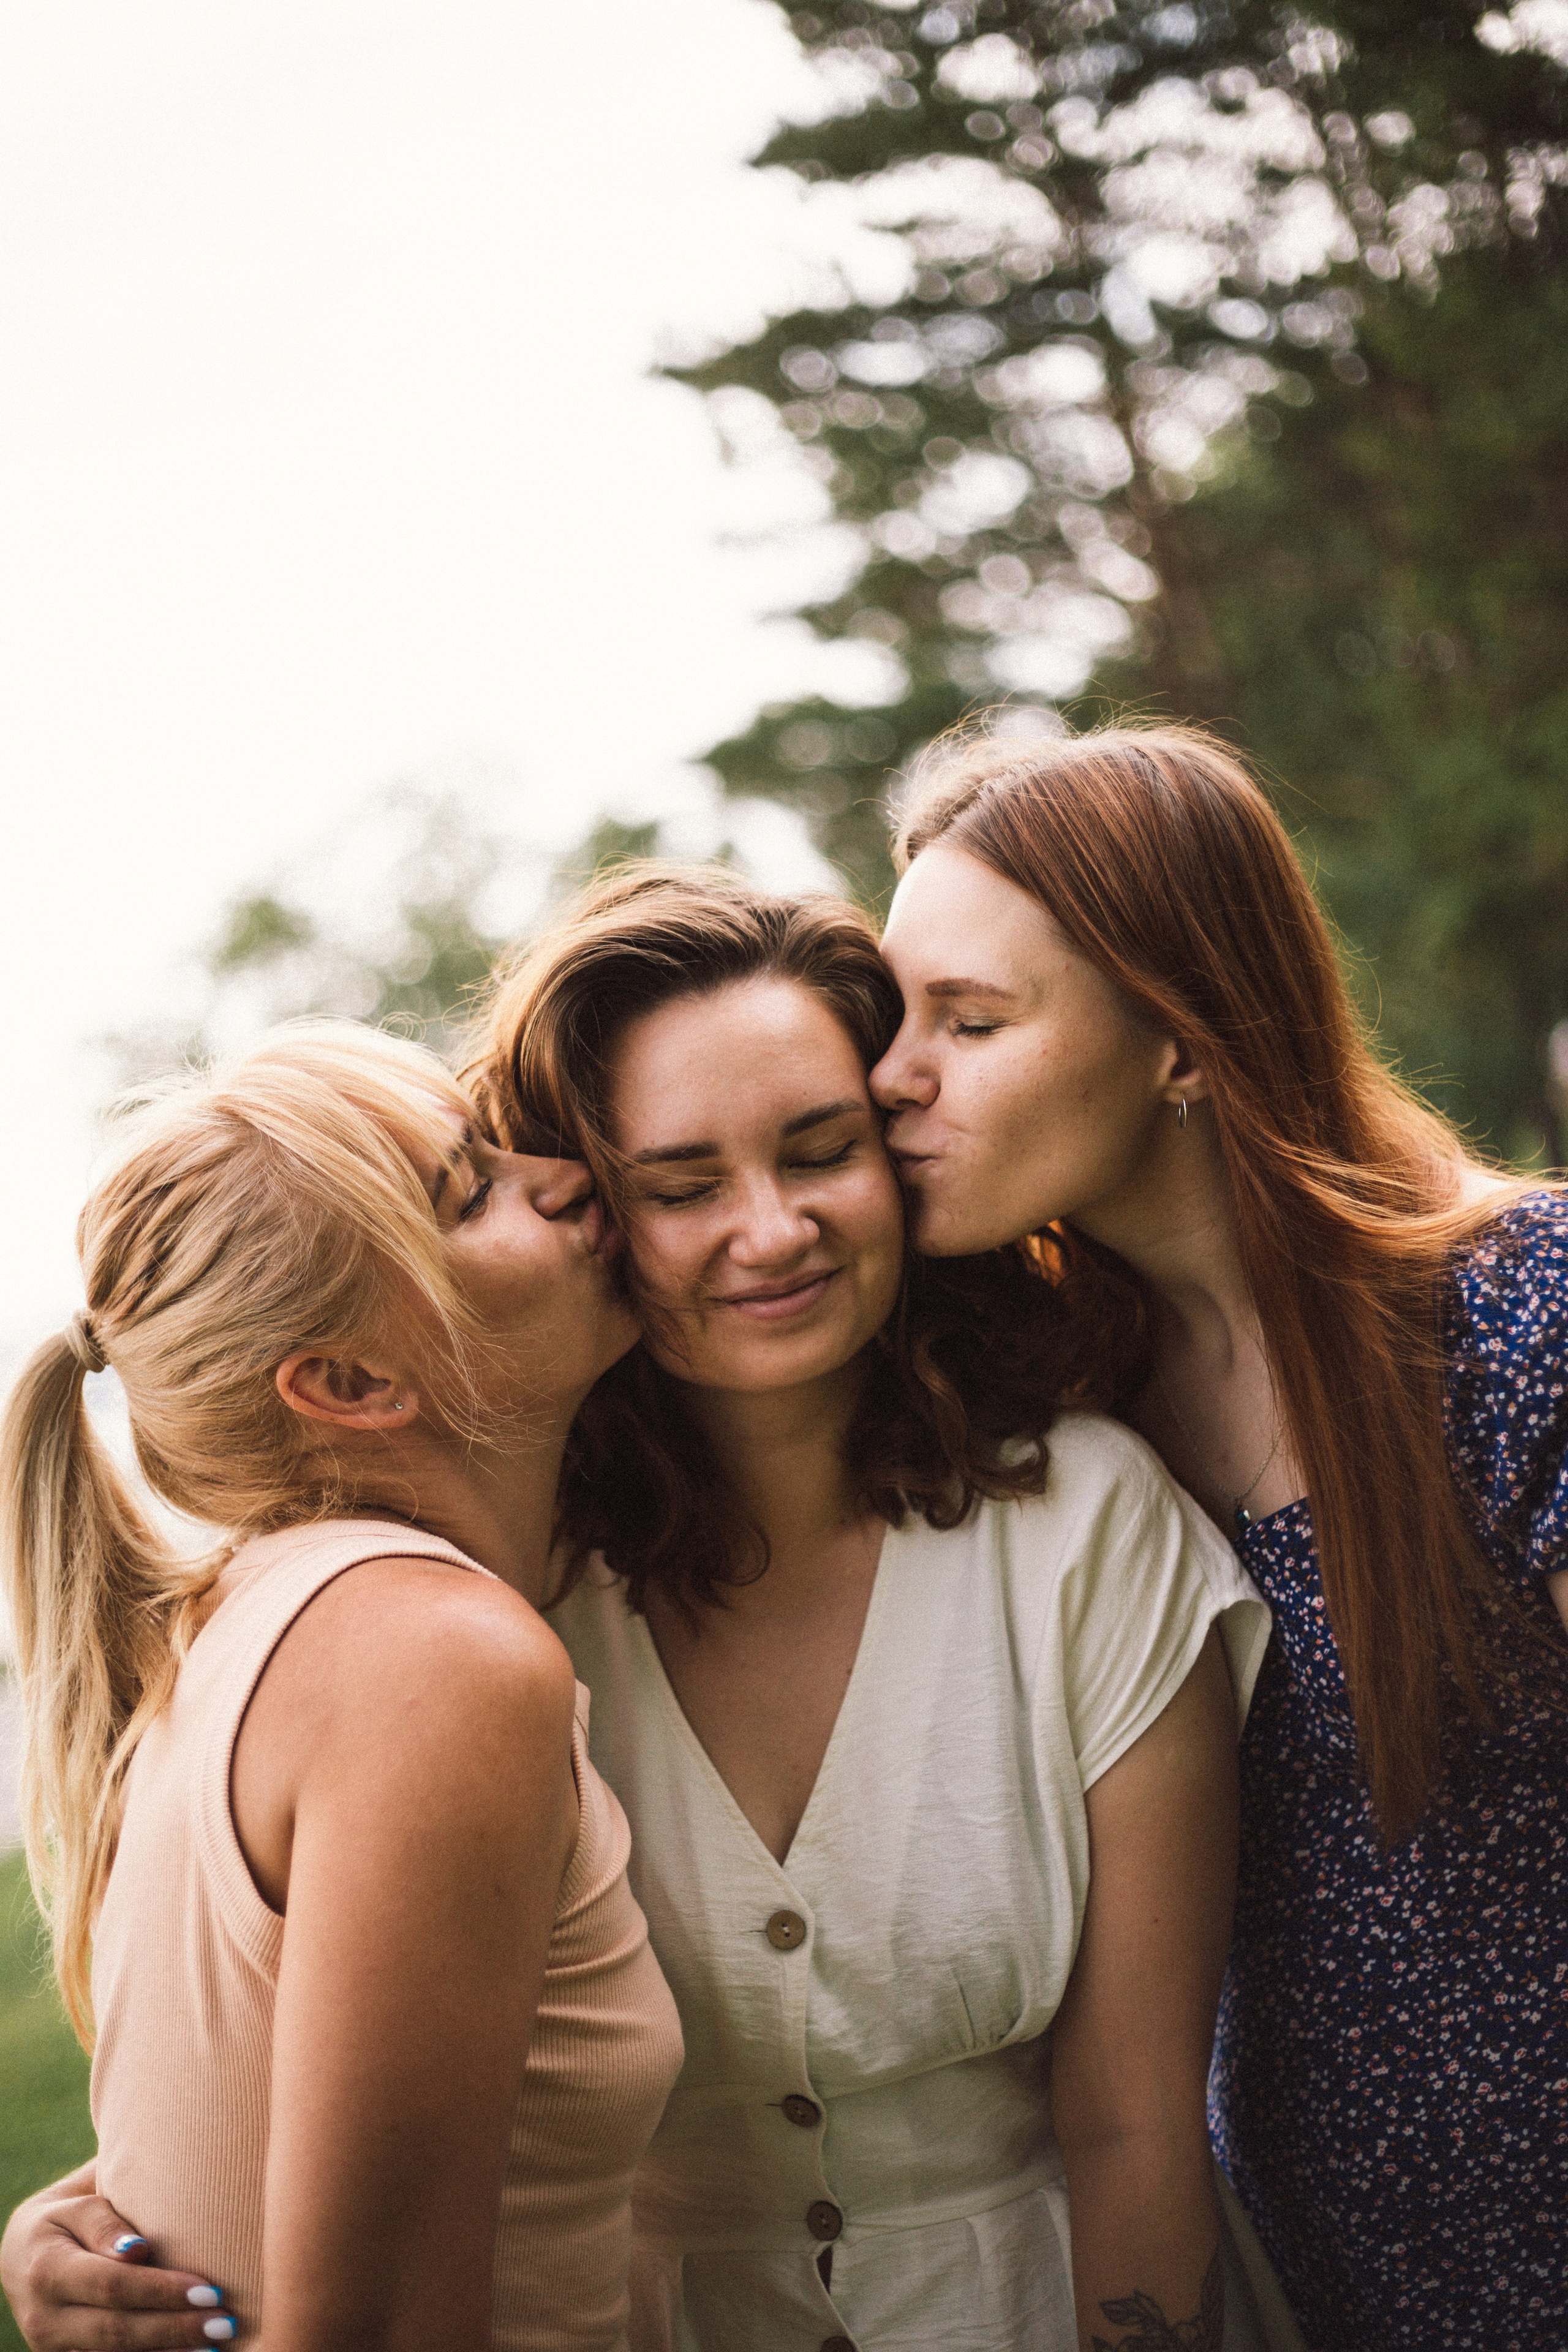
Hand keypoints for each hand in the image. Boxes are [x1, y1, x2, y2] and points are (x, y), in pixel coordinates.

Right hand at [1, 2175, 234, 2348]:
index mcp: (47, 2271)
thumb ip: (105, 2223)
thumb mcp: (78, 2206)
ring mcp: (52, 2348)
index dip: (161, 2291)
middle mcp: (45, 2318)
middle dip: (174, 2329)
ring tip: (215, 2346)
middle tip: (225, 2324)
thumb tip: (138, 2250)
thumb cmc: (65, 2220)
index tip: (209, 2290)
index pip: (111, 2285)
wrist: (21, 2257)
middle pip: (116, 2329)